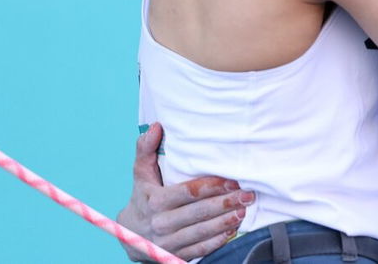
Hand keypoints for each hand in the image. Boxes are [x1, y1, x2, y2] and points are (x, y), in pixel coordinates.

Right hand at [117, 123, 253, 261]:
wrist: (130, 236)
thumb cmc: (143, 198)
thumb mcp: (140, 174)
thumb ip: (146, 149)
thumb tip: (156, 126)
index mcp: (155, 201)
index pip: (188, 192)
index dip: (212, 186)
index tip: (232, 180)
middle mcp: (161, 223)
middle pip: (198, 212)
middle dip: (225, 204)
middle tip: (247, 195)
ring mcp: (167, 242)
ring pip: (201, 232)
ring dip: (224, 222)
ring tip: (244, 210)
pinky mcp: (174, 255)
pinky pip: (199, 249)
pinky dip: (217, 241)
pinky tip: (233, 231)